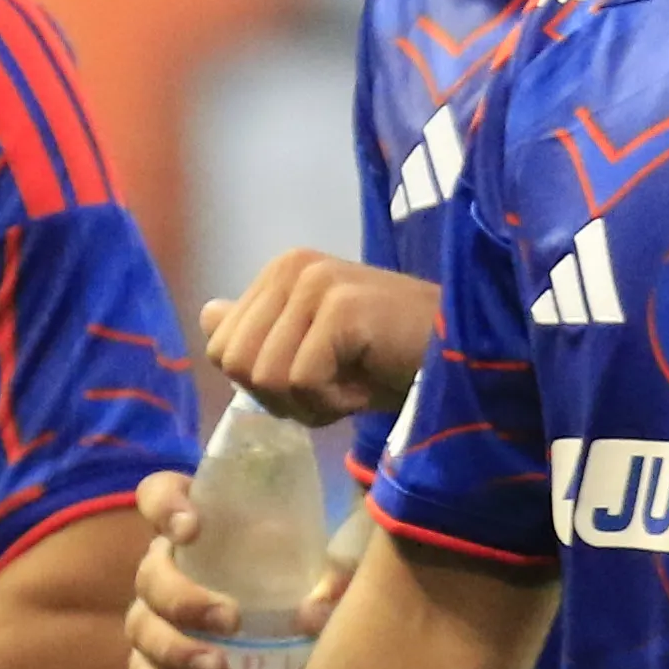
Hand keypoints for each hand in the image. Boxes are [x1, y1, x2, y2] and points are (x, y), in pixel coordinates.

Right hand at [126, 467, 354, 668]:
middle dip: (185, 599)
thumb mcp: (317, 568)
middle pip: (150, 574)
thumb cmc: (297, 580)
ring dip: (175, 649)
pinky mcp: (155, 660)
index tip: (193, 529)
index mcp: (200, 525)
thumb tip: (316, 609)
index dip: (164, 506)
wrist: (285, 638)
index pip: (159, 494)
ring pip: (141, 626)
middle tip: (231, 620)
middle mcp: (168, 566)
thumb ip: (329, 577)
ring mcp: (155, 614)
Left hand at [200, 250, 437, 425]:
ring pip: (264, 376)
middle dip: (282, 397)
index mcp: (279, 271)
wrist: (461, 357)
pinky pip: (301, 381)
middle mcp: (291, 266)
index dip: (264, 386)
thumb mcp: (314, 350)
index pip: (222, 348)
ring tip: (354, 382)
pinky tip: (368, 383)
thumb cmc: (390, 360)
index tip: (318, 377)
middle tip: (337, 386)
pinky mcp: (341, 307)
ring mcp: (316, 282)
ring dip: (311, 402)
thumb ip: (261, 333)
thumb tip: (207, 314)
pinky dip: (334, 403)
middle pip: (235, 363)